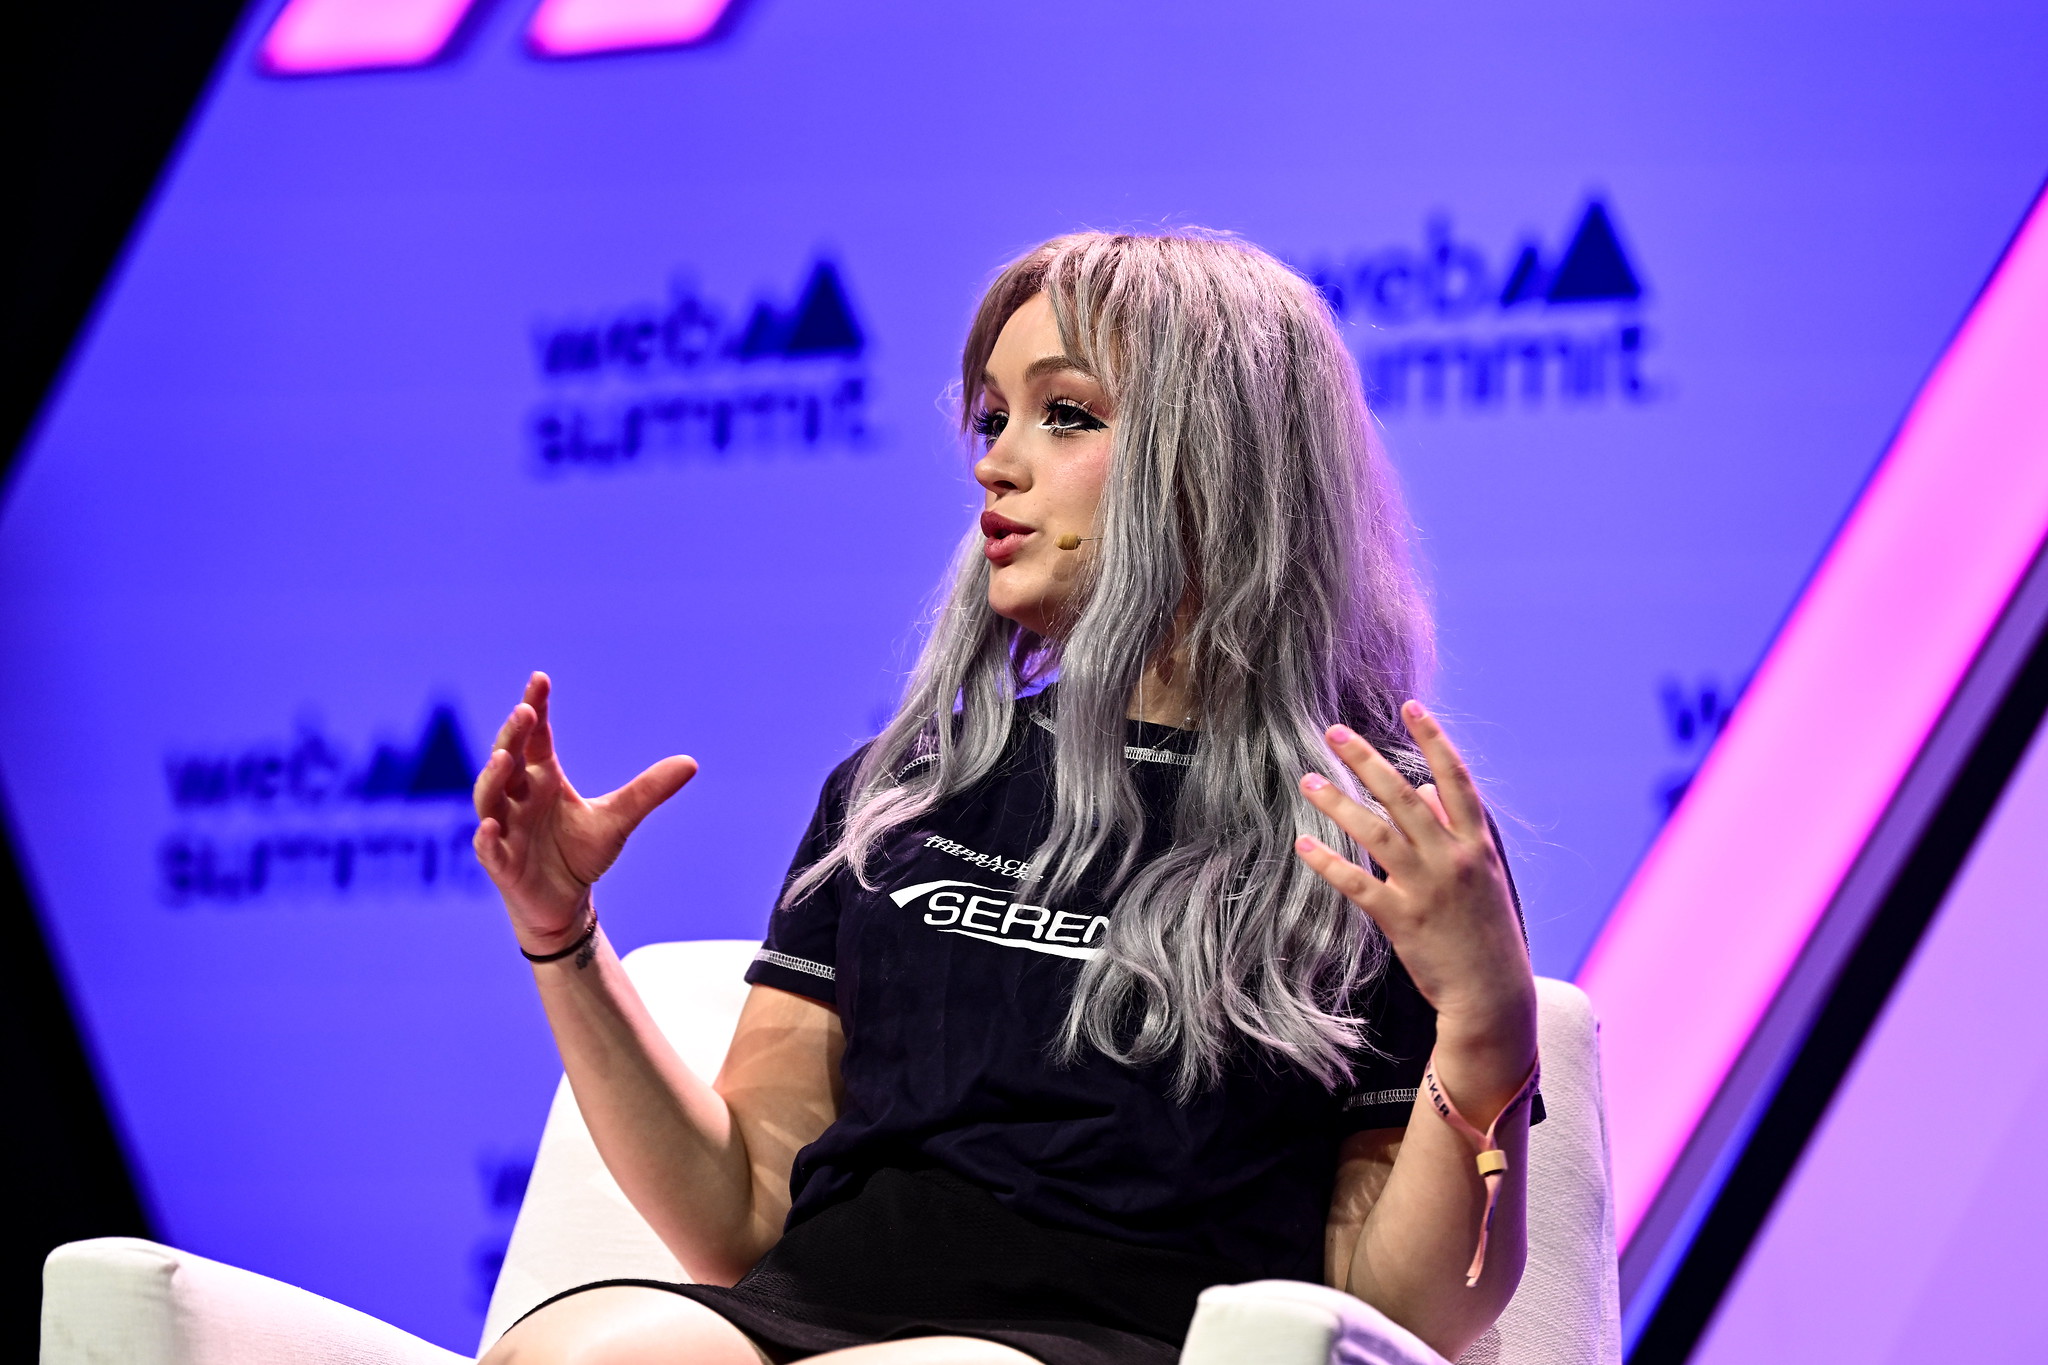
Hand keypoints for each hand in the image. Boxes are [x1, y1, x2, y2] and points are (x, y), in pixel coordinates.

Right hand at [472, 673, 697, 955]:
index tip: (539, 679)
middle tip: (524, 711)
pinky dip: (485, 837)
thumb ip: (648, 791)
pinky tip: (490, 827)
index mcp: (542, 779)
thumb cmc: (581, 853)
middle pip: (508, 759)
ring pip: (489, 797)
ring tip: (504, 759)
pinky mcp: (500, 863)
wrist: (564, 902)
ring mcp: (504, 828)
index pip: (535, 737)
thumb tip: (691, 762)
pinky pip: (487, 848)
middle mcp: (518, 797)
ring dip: (493, 778)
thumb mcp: (618, 819)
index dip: (535, 708)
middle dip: (513, 735)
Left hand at [1293, 701, 1534, 1106]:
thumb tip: (1420, 787)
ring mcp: (1427, 889)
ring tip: (1309, 779)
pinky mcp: (1402, 919)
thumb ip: (1454, 828)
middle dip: (1368, 760)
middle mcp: (1453, 859)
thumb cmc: (1487, 930)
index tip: (1411, 707)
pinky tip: (1304, 844)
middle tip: (1334, 733)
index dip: (1434, 739)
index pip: (1456, 779)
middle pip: (1404, 796)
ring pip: (1375, 833)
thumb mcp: (1484, 874)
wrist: (1494, 992)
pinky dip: (1329, 862)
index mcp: (1477, 845)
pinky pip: (1358, 883)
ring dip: (1339, 802)